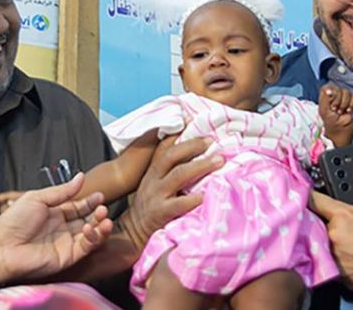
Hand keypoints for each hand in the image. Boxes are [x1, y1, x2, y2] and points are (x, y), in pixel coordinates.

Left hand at [0, 173, 112, 287]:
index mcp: (54, 213)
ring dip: (100, 225)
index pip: (78, 206)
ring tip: (103, 216)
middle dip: (97, 212)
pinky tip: (91, 228)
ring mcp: (65, 242)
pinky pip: (86, 246)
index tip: (100, 195)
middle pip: (87, 219)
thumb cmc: (14, 221)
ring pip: (91, 233)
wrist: (3, 246)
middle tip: (103, 206)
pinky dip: (93, 237)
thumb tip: (81, 177)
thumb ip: (62, 191)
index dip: (90, 201)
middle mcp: (61, 228)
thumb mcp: (38, 198)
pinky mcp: (68, 256)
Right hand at [117, 134, 222, 251]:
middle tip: (212, 141)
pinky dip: (195, 198)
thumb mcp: (154, 183)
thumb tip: (195, 157)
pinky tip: (207, 194)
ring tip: (219, 161)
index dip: (178, 133)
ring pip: (178, 175)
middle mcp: (153, 179)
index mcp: (153, 171)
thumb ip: (169, 171)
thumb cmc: (151, 205)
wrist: (133, 230)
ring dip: (200, 166)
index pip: (163, 147)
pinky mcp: (161, 212)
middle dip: (192, 146)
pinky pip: (180, 203)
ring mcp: (156, 195)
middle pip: (171, 156)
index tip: (194, 122)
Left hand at [310, 153, 352, 291]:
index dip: (305, 196)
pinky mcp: (336, 272)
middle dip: (310, 220)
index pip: (312, 200)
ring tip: (324, 238)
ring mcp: (333, 255)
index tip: (299, 194)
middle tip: (314, 219)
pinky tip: (332, 254)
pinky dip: (325, 259)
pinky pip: (323, 263)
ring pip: (314, 244)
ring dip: (316, 240)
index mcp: (342, 215)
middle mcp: (334, 234)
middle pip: (310, 223)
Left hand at [319, 84, 352, 146]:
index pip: (328, 87)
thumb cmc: (330, 122)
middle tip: (336, 110)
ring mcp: (343, 98)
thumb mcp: (324, 111)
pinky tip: (349, 110)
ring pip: (347, 92)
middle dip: (338, 101)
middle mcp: (334, 96)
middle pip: (338, 89)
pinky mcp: (351, 102)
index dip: (331, 93)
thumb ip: (325, 99)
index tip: (331, 102)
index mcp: (324, 96)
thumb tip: (329, 90)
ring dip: (345, 103)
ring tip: (341, 111)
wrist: (341, 130)